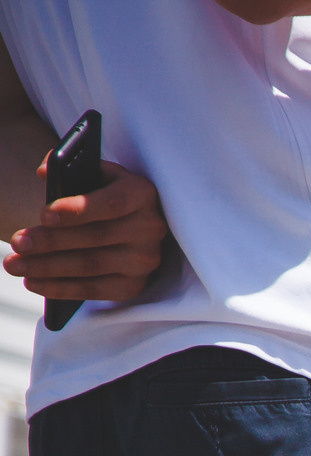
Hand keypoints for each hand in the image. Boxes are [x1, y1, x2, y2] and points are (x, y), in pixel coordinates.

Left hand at [6, 157, 170, 303]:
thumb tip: (43, 173)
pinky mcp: (134, 284)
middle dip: (52, 241)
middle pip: (96, 237)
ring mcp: (145, 260)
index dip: (78, 210)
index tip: (44, 215)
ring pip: (92, 265)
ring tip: (15, 264)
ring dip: (49, 267)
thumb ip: (67, 166)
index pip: (112, 203)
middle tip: (17, 243)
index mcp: (141, 193)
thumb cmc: (101, 193)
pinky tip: (34, 283)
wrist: (126, 222)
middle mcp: (150, 228)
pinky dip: (62, 288)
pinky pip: (96, 290)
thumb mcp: (92, 174)